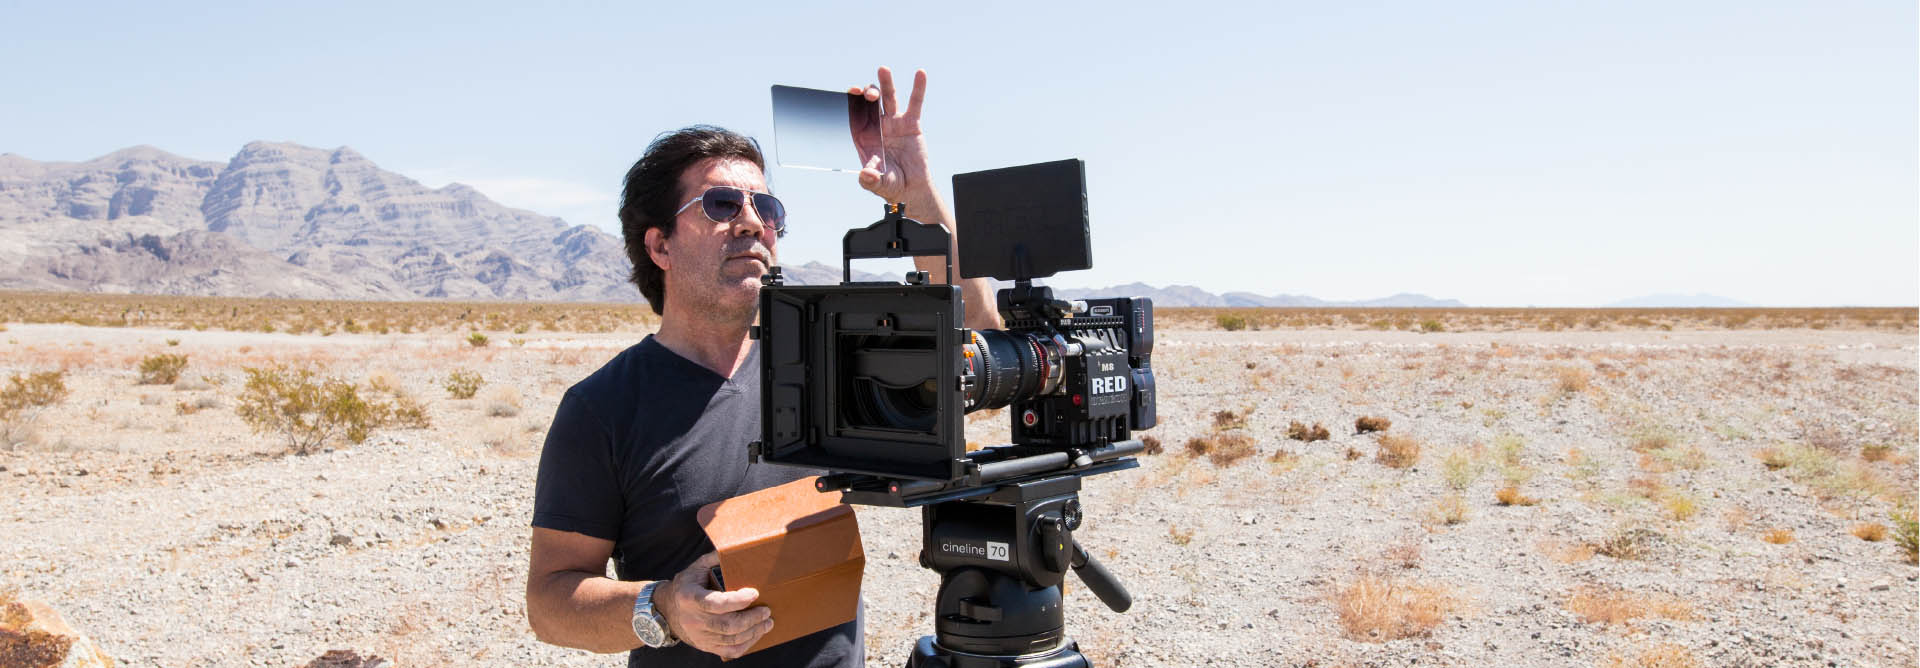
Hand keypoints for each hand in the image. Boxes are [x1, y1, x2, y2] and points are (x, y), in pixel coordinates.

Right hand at [656, 552, 772, 659]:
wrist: (667, 611)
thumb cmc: (687, 585)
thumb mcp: (695, 569)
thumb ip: (714, 559)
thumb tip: (736, 547)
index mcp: (689, 597)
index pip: (716, 603)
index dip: (737, 600)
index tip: (755, 593)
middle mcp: (693, 619)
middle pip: (727, 625)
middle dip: (752, 619)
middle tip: (766, 611)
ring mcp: (699, 635)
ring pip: (730, 640)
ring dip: (754, 632)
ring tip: (768, 622)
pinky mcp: (705, 646)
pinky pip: (729, 651)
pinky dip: (747, 644)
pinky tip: (757, 634)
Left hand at [847, 66, 935, 204]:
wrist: (912, 188)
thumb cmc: (890, 185)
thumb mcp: (878, 184)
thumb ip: (870, 179)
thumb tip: (865, 174)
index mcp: (863, 137)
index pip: (855, 114)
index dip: (852, 102)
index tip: (852, 92)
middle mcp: (877, 126)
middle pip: (870, 104)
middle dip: (867, 94)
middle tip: (869, 93)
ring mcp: (894, 123)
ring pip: (888, 99)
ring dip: (885, 84)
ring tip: (883, 70)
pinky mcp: (911, 124)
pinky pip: (915, 104)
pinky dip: (918, 89)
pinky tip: (920, 74)